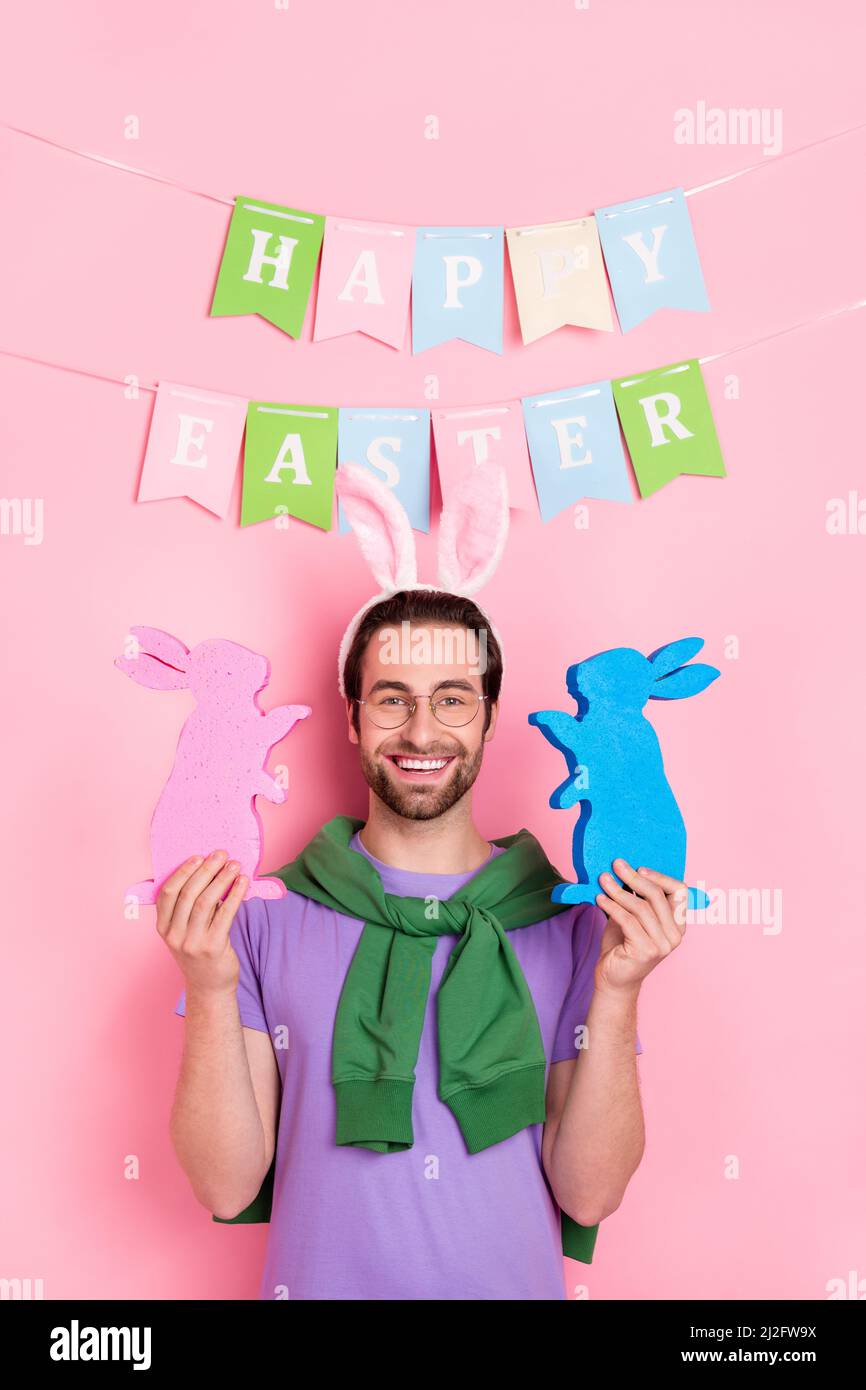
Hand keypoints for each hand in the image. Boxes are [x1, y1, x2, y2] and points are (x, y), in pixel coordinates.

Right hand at [156, 851, 247, 996]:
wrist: (210, 987)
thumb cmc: (199, 952)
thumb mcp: (184, 932)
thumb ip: (188, 908)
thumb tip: (208, 873)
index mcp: (163, 928)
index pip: (168, 894)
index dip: (182, 873)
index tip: (197, 857)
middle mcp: (174, 936)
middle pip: (188, 894)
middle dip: (206, 870)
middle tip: (220, 855)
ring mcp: (192, 943)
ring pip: (206, 902)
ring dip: (221, 879)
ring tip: (234, 865)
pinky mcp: (213, 947)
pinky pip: (225, 914)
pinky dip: (235, 895)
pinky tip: (242, 883)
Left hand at [593, 860, 687, 994]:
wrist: (614, 979)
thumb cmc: (622, 945)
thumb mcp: (632, 916)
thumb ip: (635, 898)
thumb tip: (625, 868)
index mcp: (678, 924)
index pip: (680, 892)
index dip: (660, 877)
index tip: (639, 868)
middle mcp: (675, 935)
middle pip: (658, 896)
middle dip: (634, 878)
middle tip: (616, 865)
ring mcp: (663, 945)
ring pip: (641, 907)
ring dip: (618, 890)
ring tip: (603, 880)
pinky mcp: (646, 951)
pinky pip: (627, 920)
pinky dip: (611, 906)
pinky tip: (599, 899)